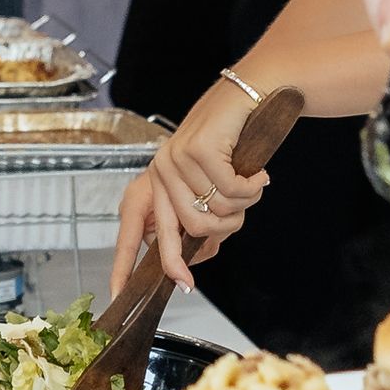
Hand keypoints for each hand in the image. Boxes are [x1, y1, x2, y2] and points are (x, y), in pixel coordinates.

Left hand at [108, 76, 274, 286]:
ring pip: (214, 213)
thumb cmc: (229, 143)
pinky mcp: (197, 149)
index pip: (133, 233)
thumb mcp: (209, 186)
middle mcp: (157, 173)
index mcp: (153, 185)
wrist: (247, 95)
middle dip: (221, 234)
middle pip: (186, 233)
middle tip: (239, 218)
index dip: (130, 266)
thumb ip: (199, 220)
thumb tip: (196, 260)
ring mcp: (174, 160)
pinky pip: (232, 192)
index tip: (131, 295)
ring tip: (249, 185)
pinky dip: (253, 188)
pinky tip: (259, 175)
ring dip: (242, 206)